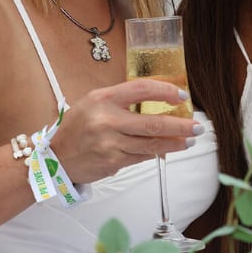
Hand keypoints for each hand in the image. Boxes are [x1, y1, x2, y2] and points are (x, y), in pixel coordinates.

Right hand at [50, 78, 201, 183]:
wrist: (54, 158)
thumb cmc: (77, 127)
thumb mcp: (94, 102)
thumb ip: (122, 100)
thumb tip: (158, 100)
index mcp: (103, 98)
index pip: (142, 89)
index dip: (165, 91)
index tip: (182, 95)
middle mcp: (107, 120)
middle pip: (152, 124)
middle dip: (180, 126)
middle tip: (197, 127)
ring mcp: (110, 144)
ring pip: (151, 144)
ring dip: (174, 143)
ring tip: (189, 140)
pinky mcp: (112, 162)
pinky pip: (141, 157)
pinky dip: (156, 153)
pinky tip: (166, 150)